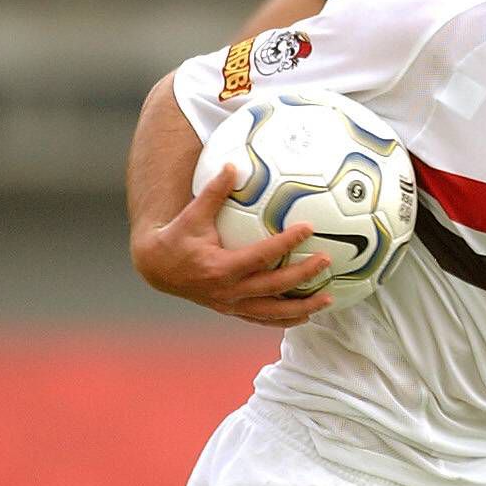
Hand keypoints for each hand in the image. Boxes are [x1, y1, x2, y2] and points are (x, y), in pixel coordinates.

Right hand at [131, 164, 334, 327]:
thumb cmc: (177, 238)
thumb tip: (232, 166)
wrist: (157, 268)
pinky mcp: (232, 311)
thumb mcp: (192, 214)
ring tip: (328, 299)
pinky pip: (263, 319)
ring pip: (272, 311)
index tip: (308, 228)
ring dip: (302, 307)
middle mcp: (228, 291)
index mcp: (220, 268)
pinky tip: (307, 315)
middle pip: (273, 287)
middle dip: (302, 275)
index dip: (286, 242)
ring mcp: (231, 305)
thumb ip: (213, 192)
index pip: (260, 256)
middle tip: (326, 261)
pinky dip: (286, 318)